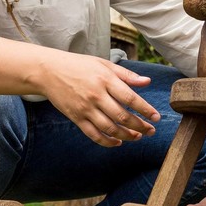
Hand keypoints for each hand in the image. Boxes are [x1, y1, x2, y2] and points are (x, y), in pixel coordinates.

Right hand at [36, 52, 160, 146]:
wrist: (48, 71)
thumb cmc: (79, 65)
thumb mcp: (103, 64)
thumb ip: (126, 75)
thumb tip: (147, 82)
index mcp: (105, 80)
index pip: (130, 98)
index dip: (145, 110)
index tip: (156, 117)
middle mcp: (96, 96)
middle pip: (122, 117)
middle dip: (140, 126)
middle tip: (151, 131)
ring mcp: (85, 109)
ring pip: (110, 128)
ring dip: (127, 135)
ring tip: (138, 136)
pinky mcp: (76, 118)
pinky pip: (94, 135)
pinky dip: (107, 141)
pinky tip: (118, 141)